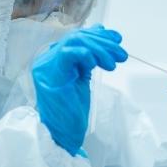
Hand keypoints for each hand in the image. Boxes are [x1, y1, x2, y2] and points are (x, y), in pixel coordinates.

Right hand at [32, 24, 127, 155]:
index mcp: (53, 57)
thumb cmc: (71, 109)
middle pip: (77, 37)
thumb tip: (104, 33)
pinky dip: (86, 55)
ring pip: (74, 42)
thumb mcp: (83, 76)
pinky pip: (68, 54)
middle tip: (121, 55)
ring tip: (112, 64)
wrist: (62, 133)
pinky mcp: (50, 75)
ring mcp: (46, 66)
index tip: (117, 40)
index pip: (76, 36)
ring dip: (100, 50)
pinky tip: (97, 65)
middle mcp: (46, 58)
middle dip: (103, 43)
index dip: (98, 35)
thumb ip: (89, 56)